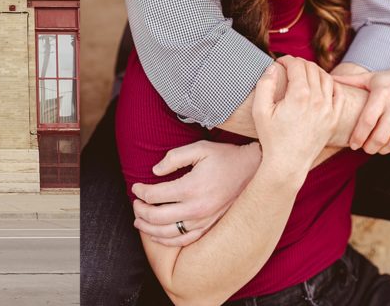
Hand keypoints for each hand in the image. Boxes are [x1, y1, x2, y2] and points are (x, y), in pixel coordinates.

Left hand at [132, 141, 261, 246]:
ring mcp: (204, 221)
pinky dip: (167, 240)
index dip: (141, 191)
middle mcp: (196, 209)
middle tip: (134, 204)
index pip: (155, 195)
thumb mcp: (200, 148)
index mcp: (191, 188)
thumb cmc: (225, 157)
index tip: (136, 187)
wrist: (254, 171)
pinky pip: (184, 240)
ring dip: (149, 229)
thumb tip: (155, 170)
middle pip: (157, 217)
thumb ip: (174, 157)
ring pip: (168, 233)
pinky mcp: (209, 227)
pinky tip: (157, 236)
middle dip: (140, 211)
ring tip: (138, 221)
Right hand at [253, 57, 338, 176]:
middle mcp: (317, 100)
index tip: (279, 63)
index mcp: (299, 96)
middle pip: (312, 68)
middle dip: (299, 63)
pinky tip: (321, 84)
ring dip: (314, 70)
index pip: (297, 65)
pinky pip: (339, 93)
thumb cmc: (272, 137)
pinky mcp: (334, 119)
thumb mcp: (260, 111)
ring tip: (303, 73)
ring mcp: (328, 110)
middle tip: (289, 67)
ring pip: (326, 77)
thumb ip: (264, 85)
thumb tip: (272, 68)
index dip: (287, 60)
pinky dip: (331, 84)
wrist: (288, 162)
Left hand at [333, 62, 389, 153]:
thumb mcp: (368, 78)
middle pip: (381, 135)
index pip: (367, 120)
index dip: (358, 136)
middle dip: (370, 147)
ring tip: (375, 148)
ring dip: (383, 150)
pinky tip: (388, 147)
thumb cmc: (387, 80)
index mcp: (381, 94)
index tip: (352, 145)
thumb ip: (349, 81)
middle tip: (363, 149)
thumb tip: (326, 79)